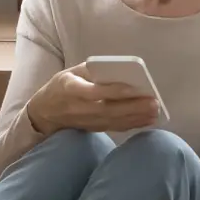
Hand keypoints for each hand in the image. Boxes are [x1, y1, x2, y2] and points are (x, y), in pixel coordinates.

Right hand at [27, 63, 159, 133]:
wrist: (44, 113)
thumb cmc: (61, 86)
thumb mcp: (71, 72)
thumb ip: (92, 71)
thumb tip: (120, 71)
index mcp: (70, 89)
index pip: (94, 92)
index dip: (115, 91)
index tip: (135, 88)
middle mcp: (78, 108)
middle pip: (108, 109)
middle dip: (133, 107)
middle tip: (154, 103)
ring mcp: (86, 121)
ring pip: (114, 121)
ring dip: (137, 118)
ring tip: (155, 112)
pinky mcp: (93, 129)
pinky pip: (115, 127)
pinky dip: (132, 124)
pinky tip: (147, 120)